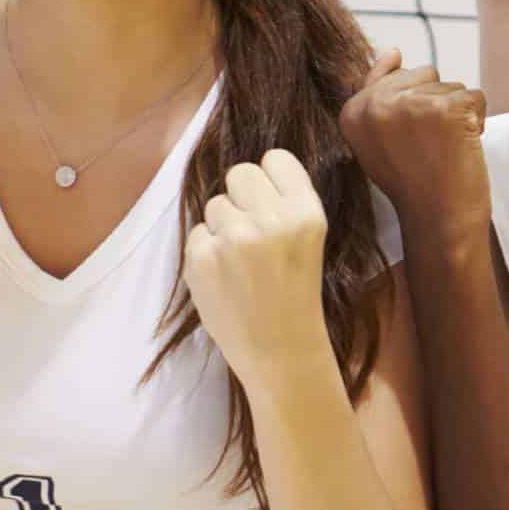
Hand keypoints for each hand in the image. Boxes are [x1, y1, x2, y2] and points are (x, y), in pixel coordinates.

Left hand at [185, 148, 335, 391]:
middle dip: (243, 197)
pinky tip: (224, 276)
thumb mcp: (311, 239)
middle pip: (240, 173)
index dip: (271, 180)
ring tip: (241, 260)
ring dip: (223, 226)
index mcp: (306, 212)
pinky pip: (197, 231)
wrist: (280, 350)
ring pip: (215, 203)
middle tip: (252, 230)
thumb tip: (250, 171)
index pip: (276, 158)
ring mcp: (233, 238)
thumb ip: (285, 201)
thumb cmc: (296, 292)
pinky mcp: (202, 258)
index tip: (272, 204)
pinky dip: (206, 251)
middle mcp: (271, 219)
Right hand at [340, 51, 490, 253]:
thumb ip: (379, 92)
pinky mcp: (446, 108)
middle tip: (427, 148)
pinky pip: (475, 96)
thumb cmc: (414, 183)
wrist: (440, 223)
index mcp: (352, 111)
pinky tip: (463, 148)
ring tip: (444, 151)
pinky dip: (478, 121)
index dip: (411, 109)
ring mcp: (411, 104)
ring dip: (457, 115)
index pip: (391, 77)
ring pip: (451, 86)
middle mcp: (375, 104)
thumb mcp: (379, 139)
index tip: (410, 142)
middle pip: (423, 75)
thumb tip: (393, 49)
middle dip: (434, 105)